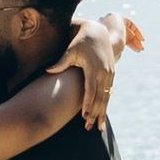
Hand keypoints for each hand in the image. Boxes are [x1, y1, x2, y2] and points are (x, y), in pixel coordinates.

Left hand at [64, 11, 143, 129]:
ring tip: (98, 128)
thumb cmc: (80, 42)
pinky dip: (105, 104)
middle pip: (100, 98)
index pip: (90, 90)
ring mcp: (110, 74)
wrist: (98, 32)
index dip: (87, 104)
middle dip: (95, 114)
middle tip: (89, 128)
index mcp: (94, 68)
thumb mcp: (70, 50)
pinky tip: (102, 115)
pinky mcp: (111, 74)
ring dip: (102, 113)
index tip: (83, 116)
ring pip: (106, 97)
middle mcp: (104, 72)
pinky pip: (109, 93)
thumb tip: (47, 71)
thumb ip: (60, 62)